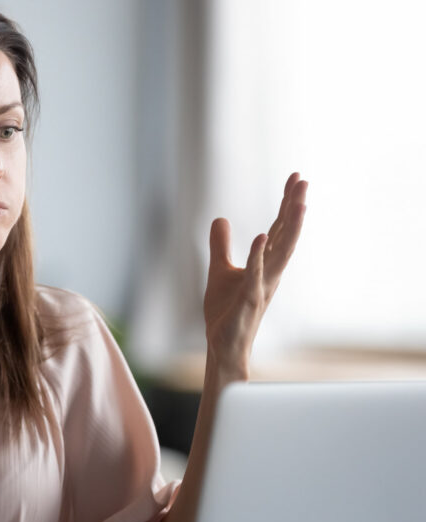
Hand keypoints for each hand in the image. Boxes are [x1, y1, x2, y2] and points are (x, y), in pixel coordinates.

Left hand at [203, 172, 307, 378]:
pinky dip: (257, 256)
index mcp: (265, 264)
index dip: (287, 203)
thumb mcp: (219, 270)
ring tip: (298, 203)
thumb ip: (221, 245)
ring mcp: (262, 285)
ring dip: (289, 228)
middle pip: (286, 234)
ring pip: (280, 253)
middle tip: (303, 180)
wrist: (223, 344)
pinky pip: (255, 275)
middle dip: (294, 207)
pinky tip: (260, 236)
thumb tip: (220, 219)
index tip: (296, 177)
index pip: (278, 228)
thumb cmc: (226, 311)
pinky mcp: (248, 300)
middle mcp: (270, 272)